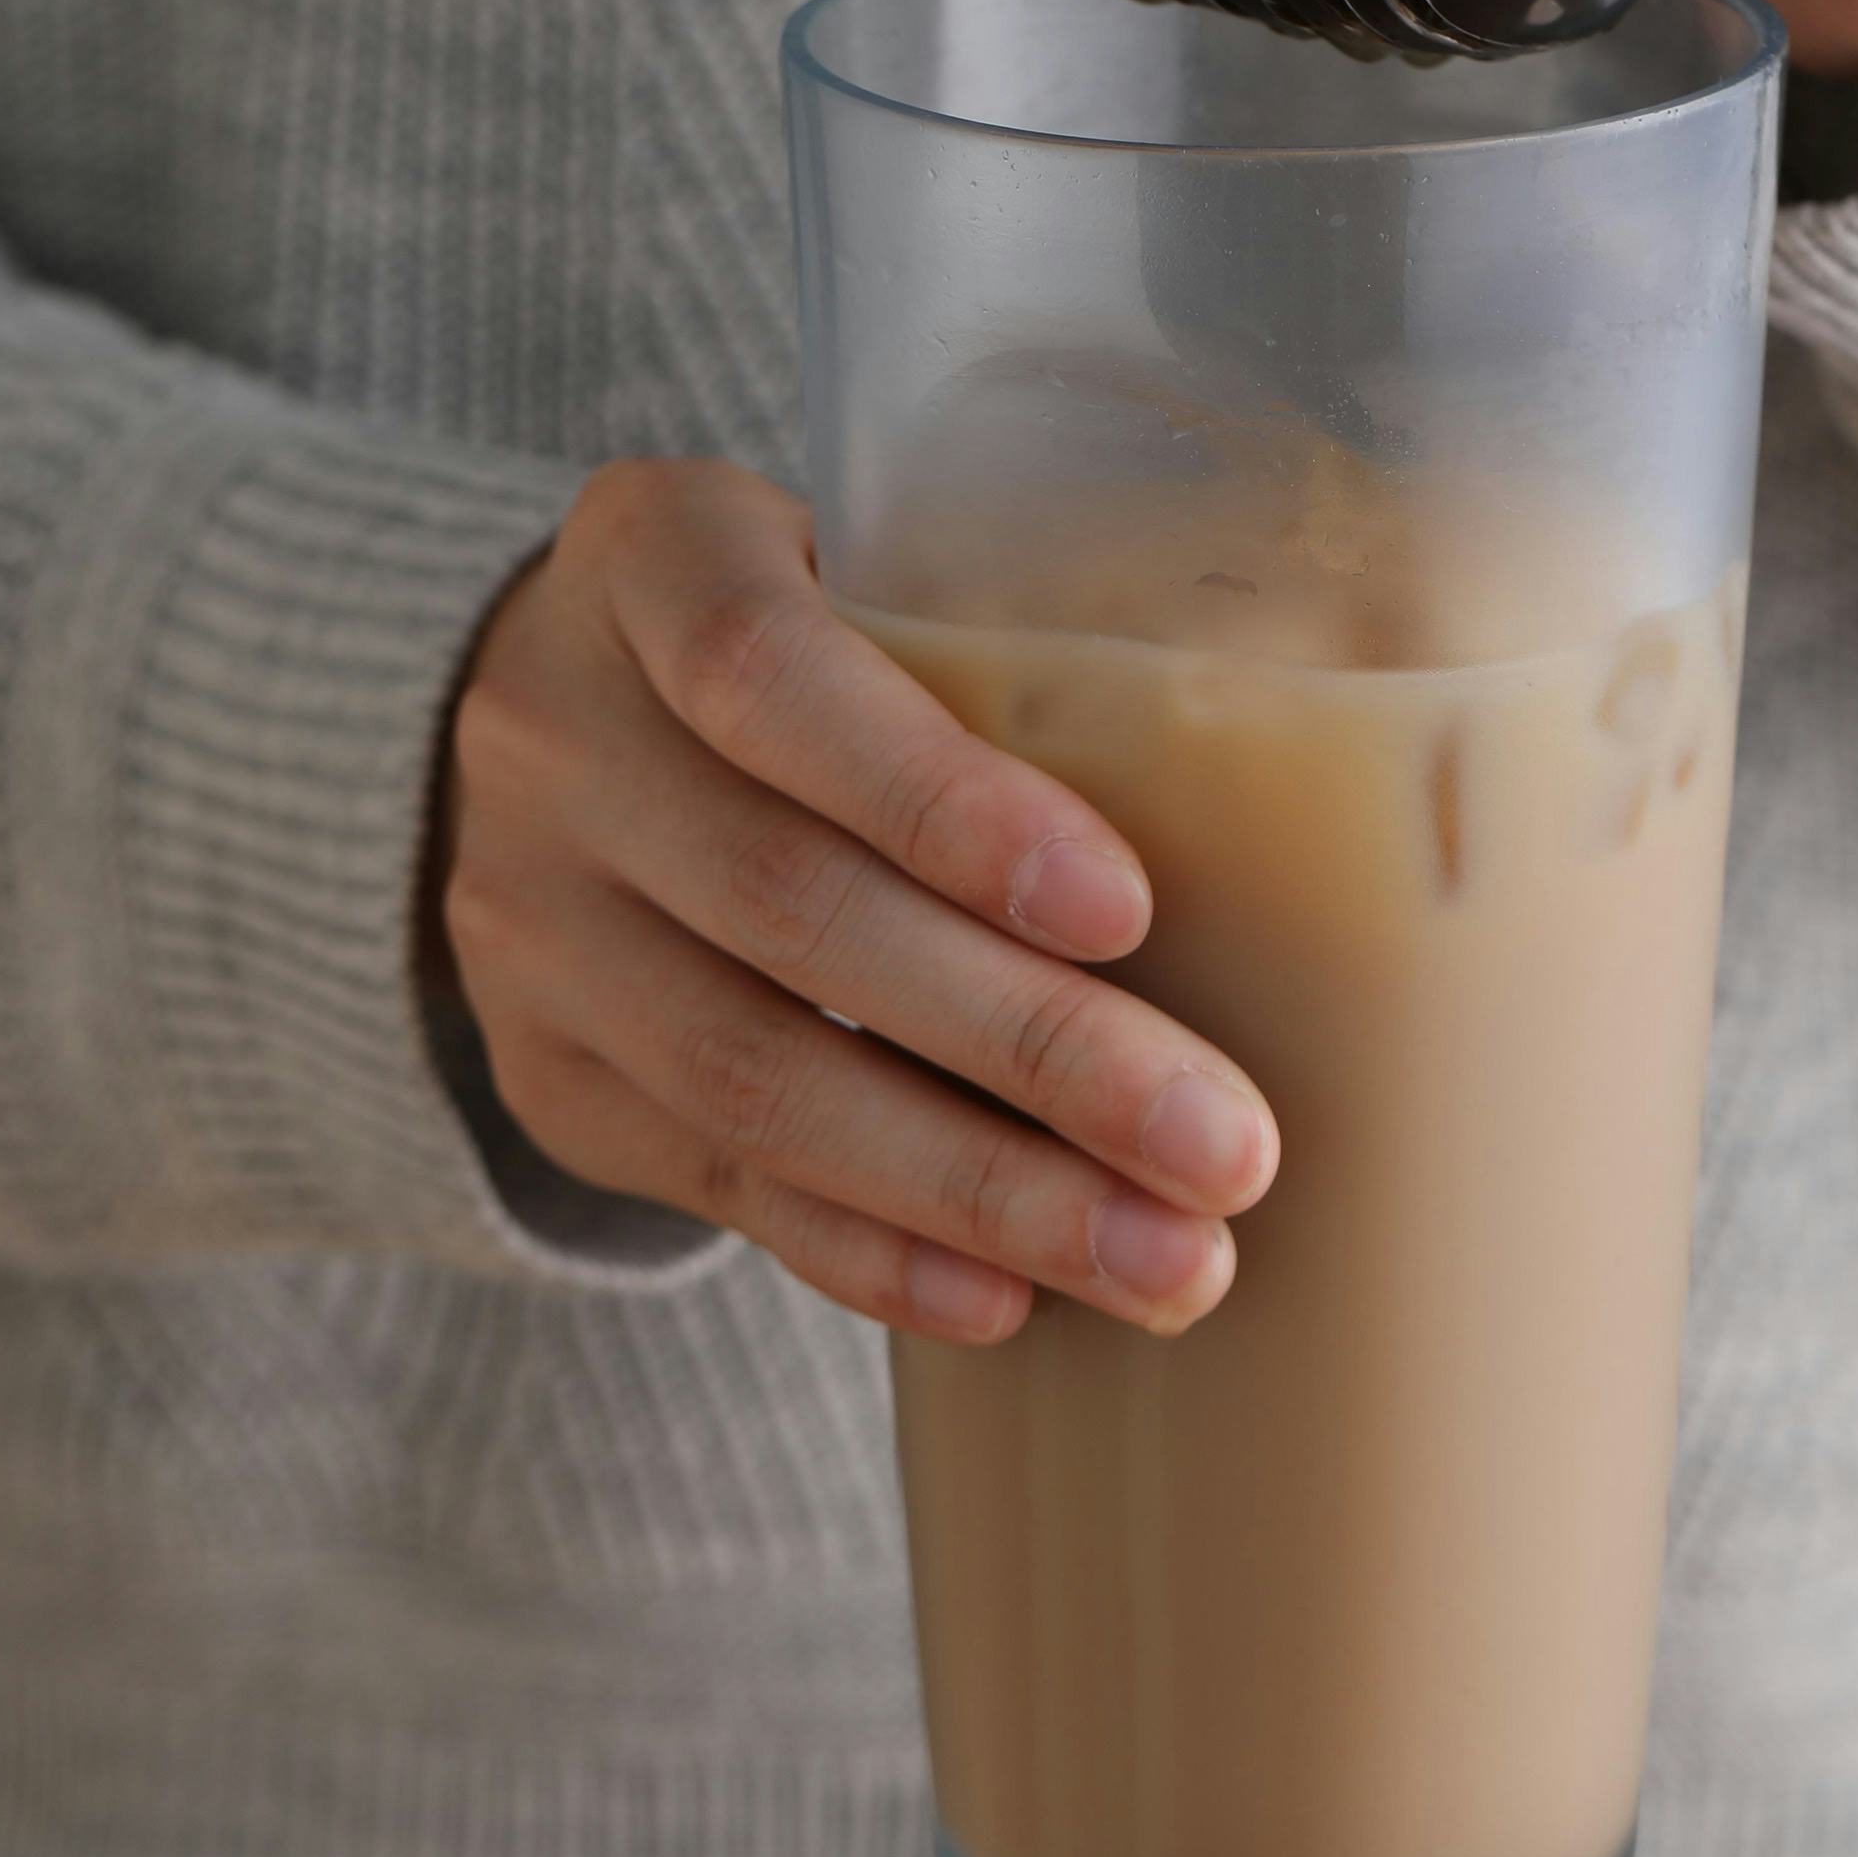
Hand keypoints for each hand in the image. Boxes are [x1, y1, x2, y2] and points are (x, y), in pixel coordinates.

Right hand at [435, 462, 1278, 1344]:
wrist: (570, 722)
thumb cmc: (830, 634)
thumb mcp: (881, 563)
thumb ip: (1029, 628)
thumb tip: (1334, 759)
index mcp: (649, 557)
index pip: (769, 676)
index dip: (943, 802)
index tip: (1128, 909)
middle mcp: (553, 734)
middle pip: (789, 908)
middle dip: (1031, 1046)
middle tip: (1225, 1147)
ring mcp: (524, 914)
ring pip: (753, 1074)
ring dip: (979, 1187)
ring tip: (1166, 1260)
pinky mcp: (544, 1070)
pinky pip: (713, 1178)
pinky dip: (870, 1248)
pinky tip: (1009, 1300)